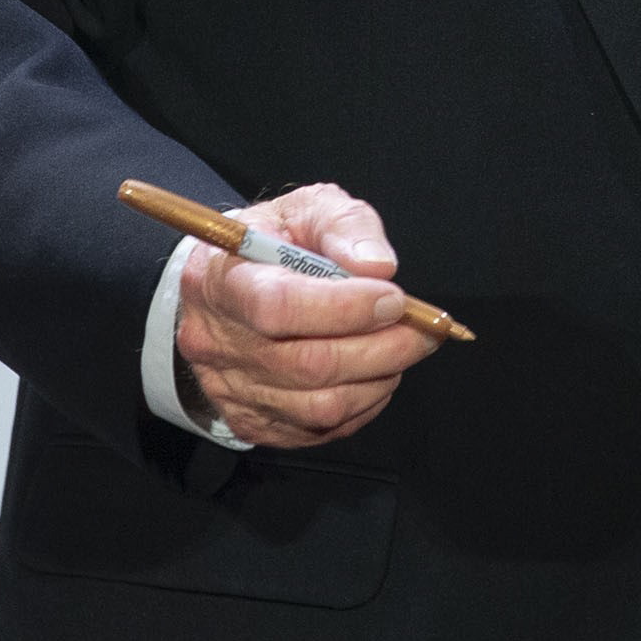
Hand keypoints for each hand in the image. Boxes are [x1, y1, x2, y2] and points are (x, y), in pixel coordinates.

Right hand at [174, 184, 440, 447]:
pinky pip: (318, 430)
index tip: (393, 298)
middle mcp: (216, 341)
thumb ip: (344, 226)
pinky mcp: (250, 421)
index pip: (278, 307)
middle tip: (424, 329)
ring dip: (378, 379)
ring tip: (402, 348)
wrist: (227, 285)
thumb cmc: (272, 243)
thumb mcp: (306, 210)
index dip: (345, 308)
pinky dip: (362, 405)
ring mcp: (230, 388)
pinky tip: (375, 373)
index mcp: (221, 279)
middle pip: (307, 365)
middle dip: (383, 349)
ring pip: (319, 406)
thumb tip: (377, 267)